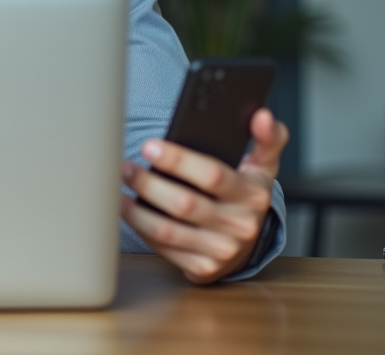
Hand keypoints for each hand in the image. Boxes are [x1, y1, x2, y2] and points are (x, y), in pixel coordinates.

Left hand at [119, 108, 288, 283]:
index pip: (212, 175)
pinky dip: (140, 229)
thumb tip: (263, 115)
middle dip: (148, 183)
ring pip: (168, 231)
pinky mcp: (202, 268)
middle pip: (184, 204)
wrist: (249, 242)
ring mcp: (221, 251)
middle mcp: (239, 226)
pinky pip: (163, 249)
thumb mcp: (264, 167)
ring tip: (117, 189)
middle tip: (124, 167)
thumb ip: (268, 138)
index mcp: (253, 195)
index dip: (178, 160)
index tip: (149, 145)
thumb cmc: (246, 195)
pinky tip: (127, 211)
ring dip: (135, 210)